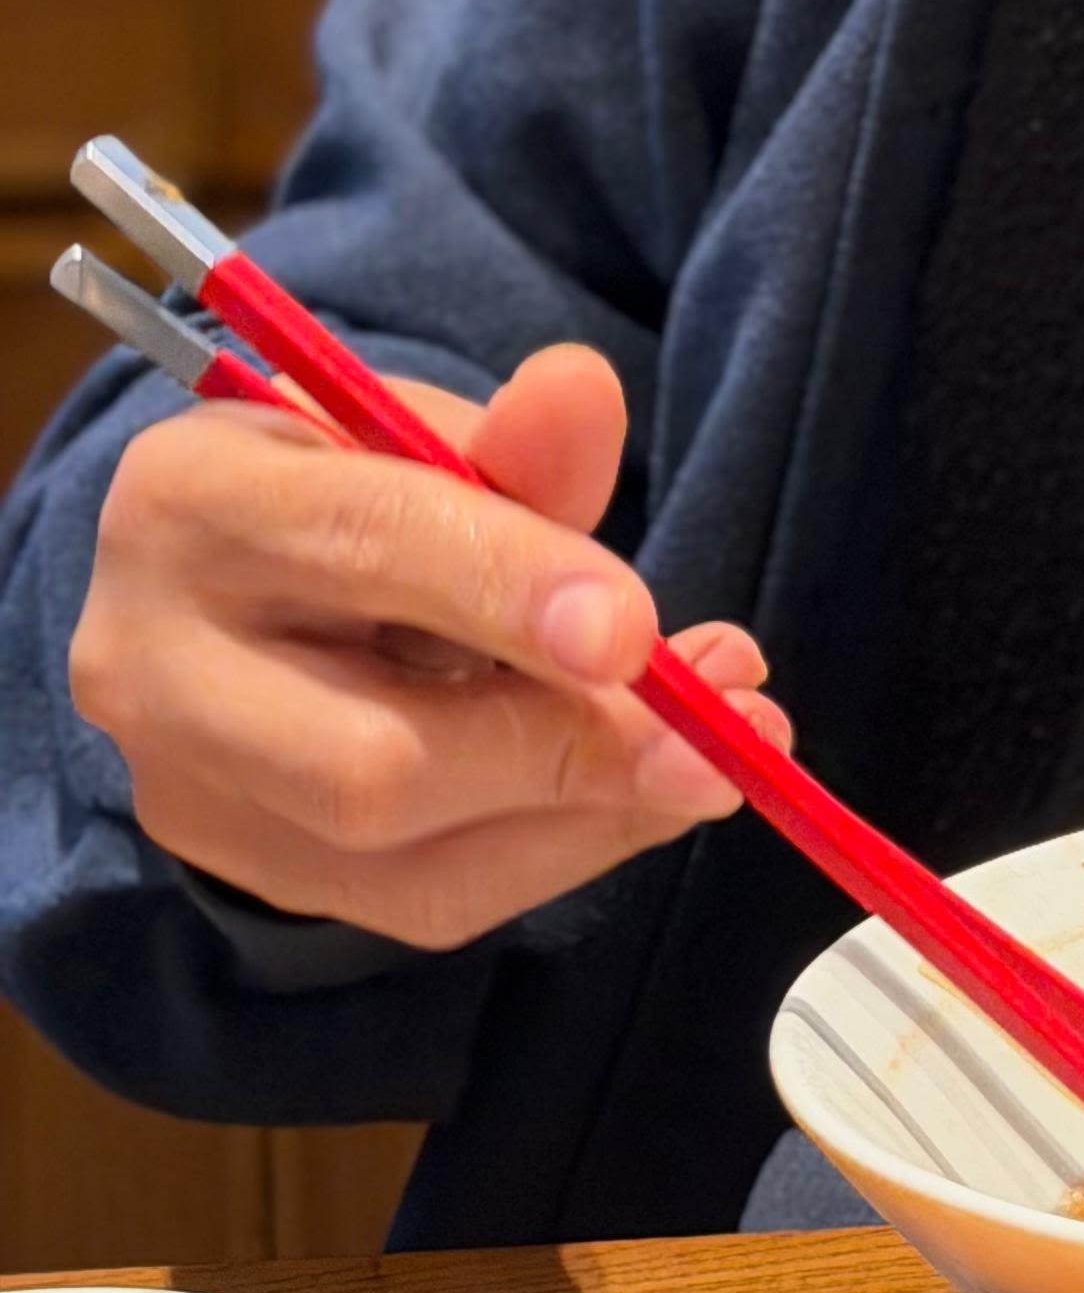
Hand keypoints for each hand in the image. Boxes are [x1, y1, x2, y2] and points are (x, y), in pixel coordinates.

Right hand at [68, 344, 789, 953]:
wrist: (239, 582)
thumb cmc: (345, 484)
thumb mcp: (415, 427)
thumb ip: (510, 437)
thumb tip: (585, 392)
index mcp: (190, 501)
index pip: (357, 548)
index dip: (506, 588)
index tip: (637, 630)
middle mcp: (152, 666)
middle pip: (367, 760)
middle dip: (566, 747)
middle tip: (723, 722)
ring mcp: (189, 794)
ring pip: (404, 855)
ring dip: (593, 809)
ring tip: (719, 749)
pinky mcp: (250, 874)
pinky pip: (429, 900)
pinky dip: (564, 846)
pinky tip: (648, 788)